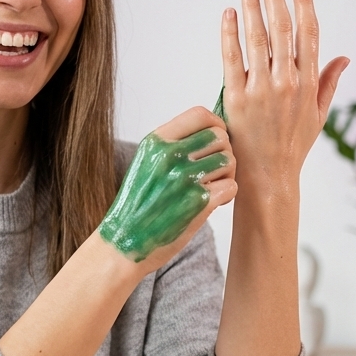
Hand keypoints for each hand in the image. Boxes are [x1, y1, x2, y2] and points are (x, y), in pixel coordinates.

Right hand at [97, 107, 236, 273]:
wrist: (124, 242)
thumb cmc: (137, 203)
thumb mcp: (146, 161)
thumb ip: (174, 143)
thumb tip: (213, 129)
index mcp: (156, 141)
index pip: (201, 114)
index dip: (216, 125)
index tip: (215, 140)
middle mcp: (170, 156)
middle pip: (220, 136)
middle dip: (222, 152)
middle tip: (213, 169)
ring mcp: (185, 179)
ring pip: (229, 161)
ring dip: (226, 174)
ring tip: (212, 186)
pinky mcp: (198, 203)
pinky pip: (231, 186)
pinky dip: (226, 195)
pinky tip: (213, 202)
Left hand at [220, 0, 348, 196]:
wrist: (269, 176)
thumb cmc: (293, 146)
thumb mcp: (318, 115)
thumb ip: (329, 82)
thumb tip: (344, 57)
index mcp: (309, 83)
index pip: (309, 32)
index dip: (304, 2)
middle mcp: (287, 83)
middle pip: (282, 28)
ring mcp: (261, 90)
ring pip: (257, 39)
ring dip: (252, 6)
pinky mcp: (236, 98)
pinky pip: (231, 59)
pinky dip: (230, 34)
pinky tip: (229, 14)